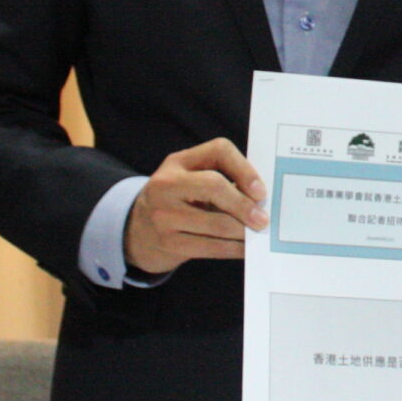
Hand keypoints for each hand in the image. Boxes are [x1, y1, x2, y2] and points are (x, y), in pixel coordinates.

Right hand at [123, 138, 266, 275]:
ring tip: (256, 234)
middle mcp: (167, 183)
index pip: (218, 150)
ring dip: (243, 232)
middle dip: (245, 205)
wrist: (138, 231)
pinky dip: (234, 249)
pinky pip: (211, 247)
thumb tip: (261, 199)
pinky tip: (244, 249)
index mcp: (178, 162)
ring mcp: (164, 214)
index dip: (244, 169)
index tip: (260, 191)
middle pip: (215, 186)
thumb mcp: (190, 179)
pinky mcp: (169, 242)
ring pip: (217, 223)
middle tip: (263, 220)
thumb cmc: (178, 201)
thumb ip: (221, 179)